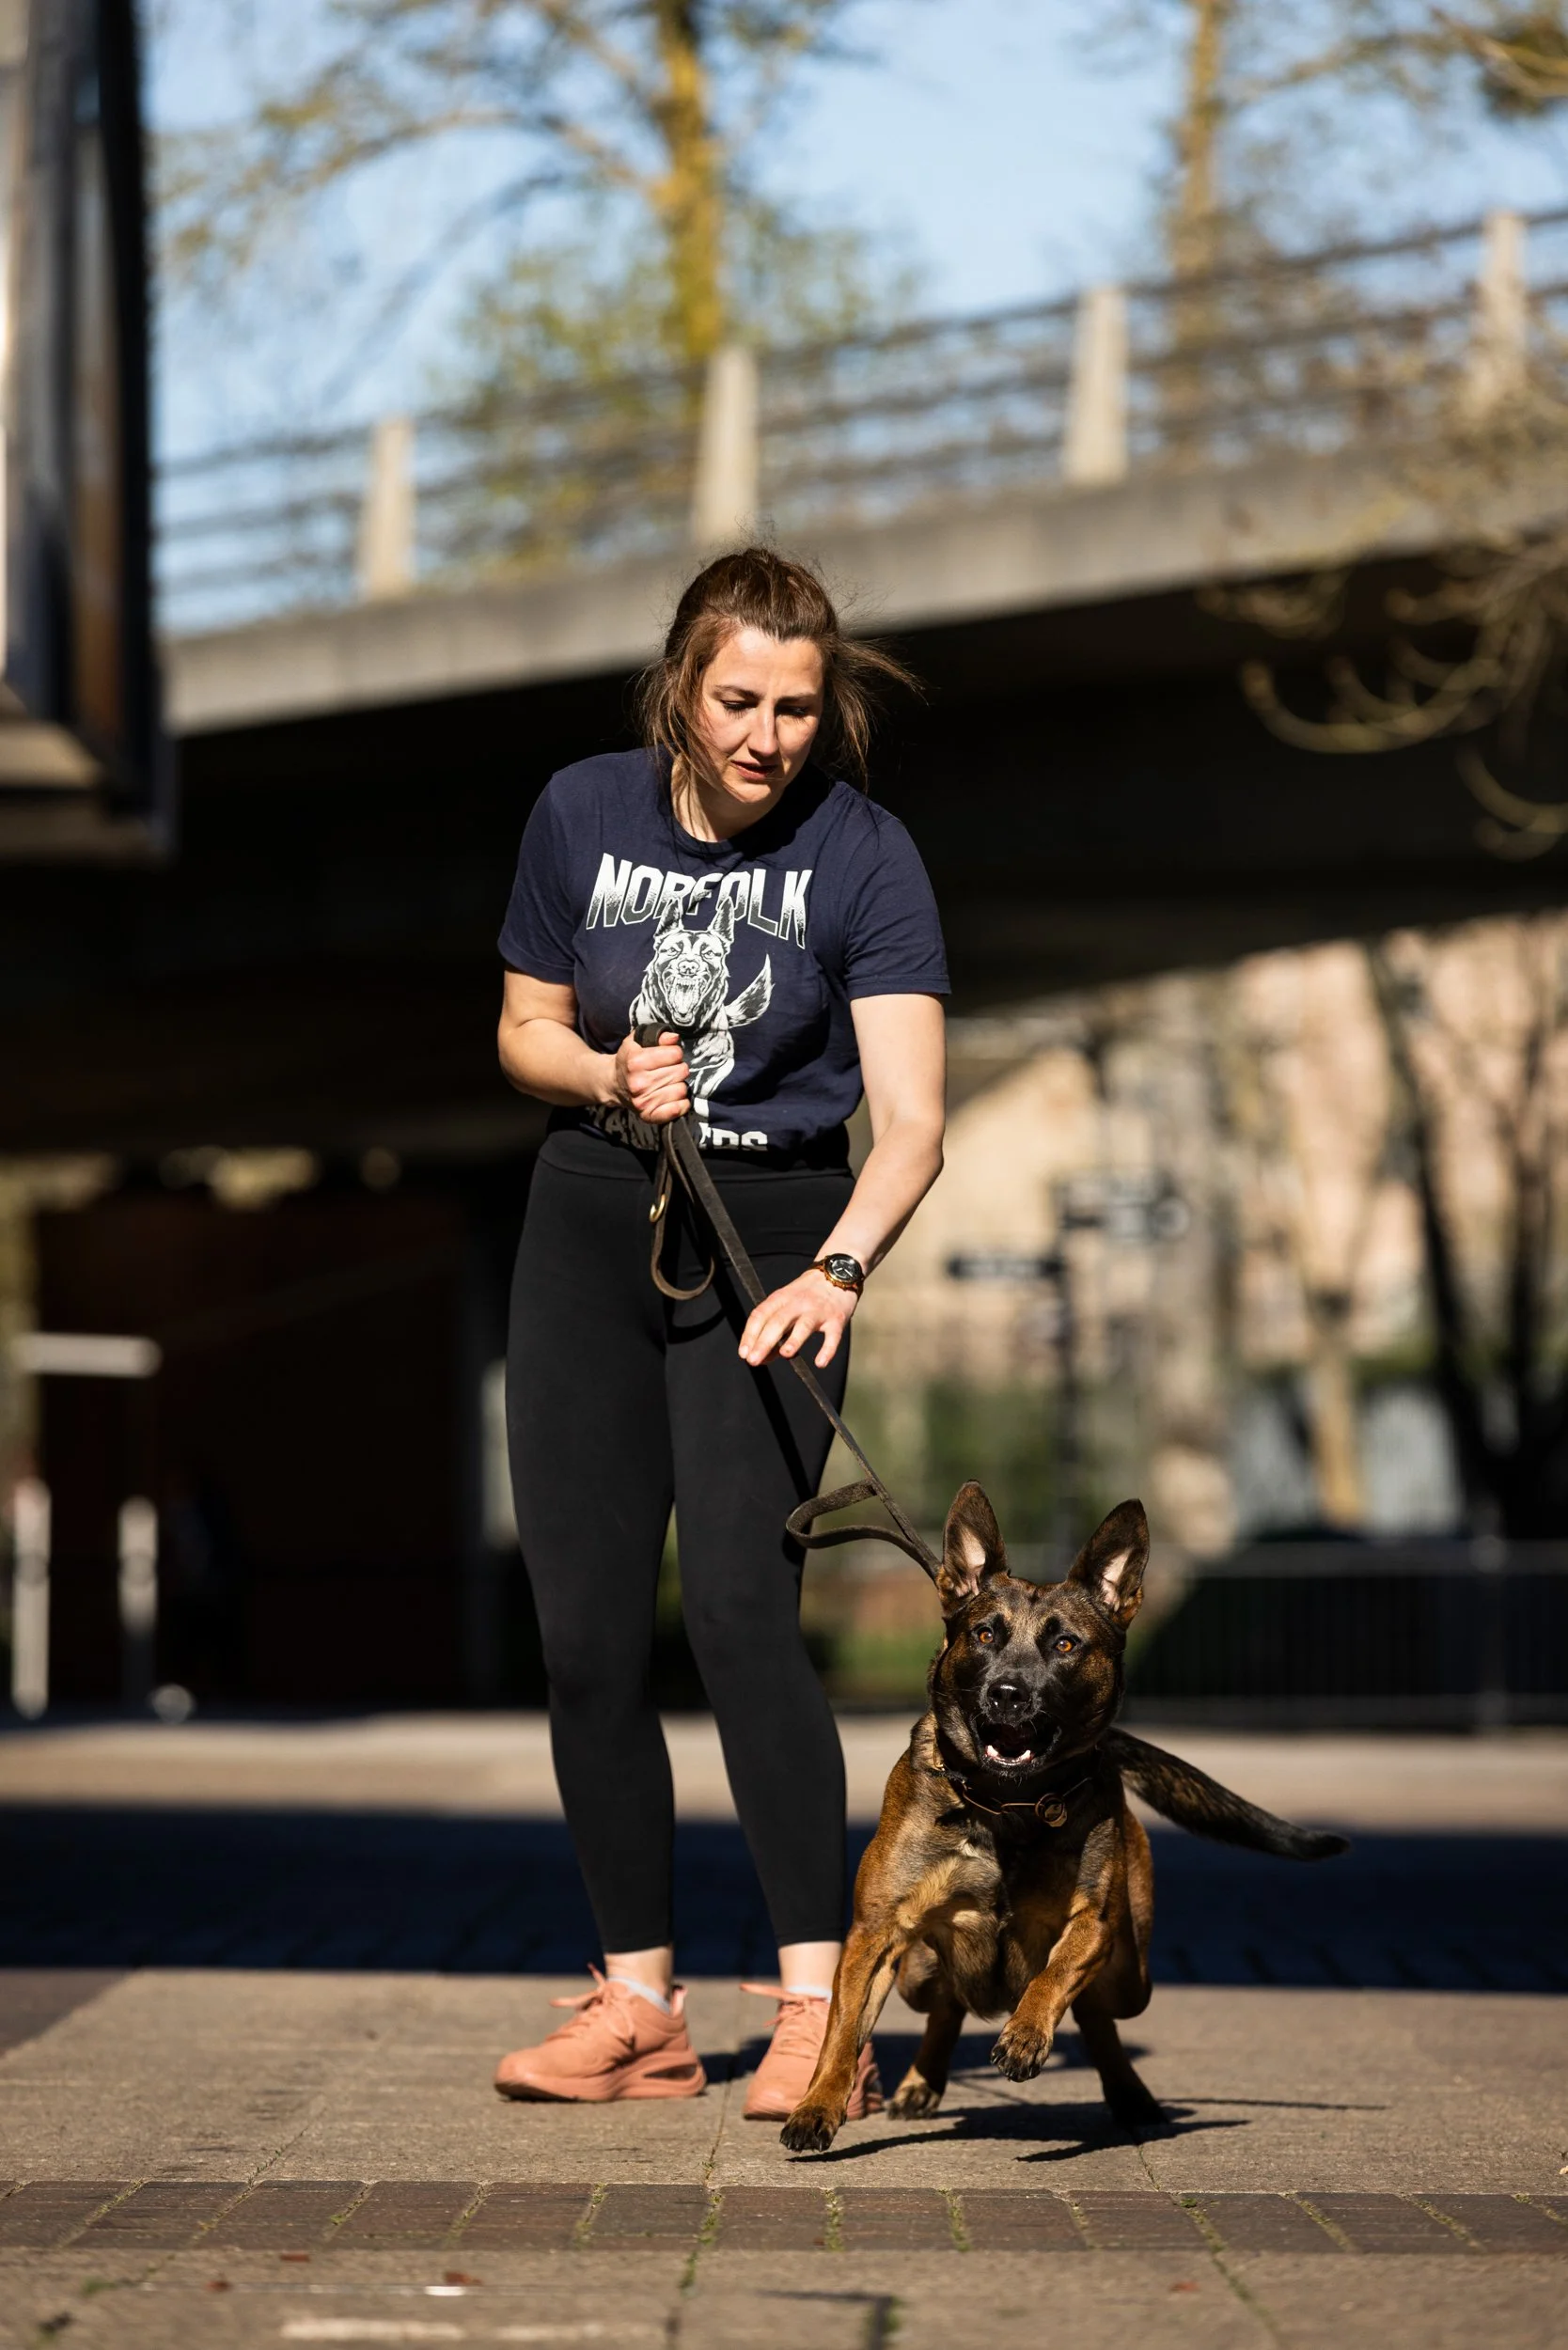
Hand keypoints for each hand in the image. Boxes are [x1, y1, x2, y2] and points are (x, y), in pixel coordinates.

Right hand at [611, 1029, 689, 1124]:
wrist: (614, 1084)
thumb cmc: (629, 1061)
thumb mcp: (637, 1041)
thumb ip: (657, 1035)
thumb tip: (674, 1038)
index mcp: (635, 1061)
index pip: (675, 1054)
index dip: (674, 1053)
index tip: (668, 1056)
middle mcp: (639, 1083)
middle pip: (681, 1071)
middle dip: (678, 1068)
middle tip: (667, 1070)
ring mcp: (643, 1101)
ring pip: (682, 1089)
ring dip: (678, 1085)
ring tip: (667, 1083)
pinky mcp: (649, 1115)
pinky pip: (678, 1109)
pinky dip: (680, 1103)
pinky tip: (671, 1096)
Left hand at [739, 1268, 857, 1368]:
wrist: (837, 1273)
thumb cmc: (807, 1294)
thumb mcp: (787, 1304)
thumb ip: (775, 1330)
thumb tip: (763, 1357)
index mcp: (781, 1298)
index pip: (761, 1315)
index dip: (750, 1334)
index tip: (743, 1353)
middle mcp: (798, 1303)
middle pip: (778, 1321)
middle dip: (764, 1342)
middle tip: (753, 1360)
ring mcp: (818, 1311)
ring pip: (804, 1326)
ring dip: (794, 1340)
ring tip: (785, 1355)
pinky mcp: (836, 1319)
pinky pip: (832, 1336)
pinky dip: (827, 1350)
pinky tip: (820, 1363)